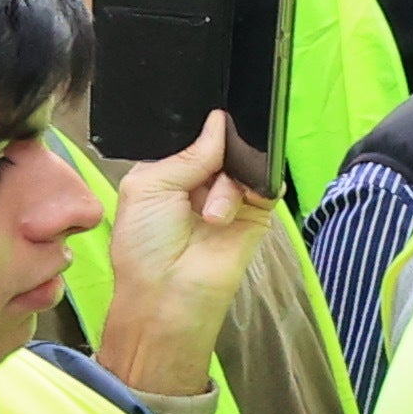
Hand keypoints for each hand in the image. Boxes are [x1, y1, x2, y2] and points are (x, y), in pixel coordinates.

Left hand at [92, 115, 274, 402]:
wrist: (171, 293)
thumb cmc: (145, 244)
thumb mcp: (149, 187)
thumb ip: (188, 153)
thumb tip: (219, 121)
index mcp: (167, 172)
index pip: (191, 137)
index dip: (200, 128)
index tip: (208, 120)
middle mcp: (200, 180)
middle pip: (221, 145)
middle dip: (219, 151)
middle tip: (209, 172)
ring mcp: (231, 195)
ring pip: (243, 163)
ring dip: (228, 185)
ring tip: (211, 216)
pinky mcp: (258, 210)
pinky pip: (267, 183)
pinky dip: (256, 187)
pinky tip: (236, 206)